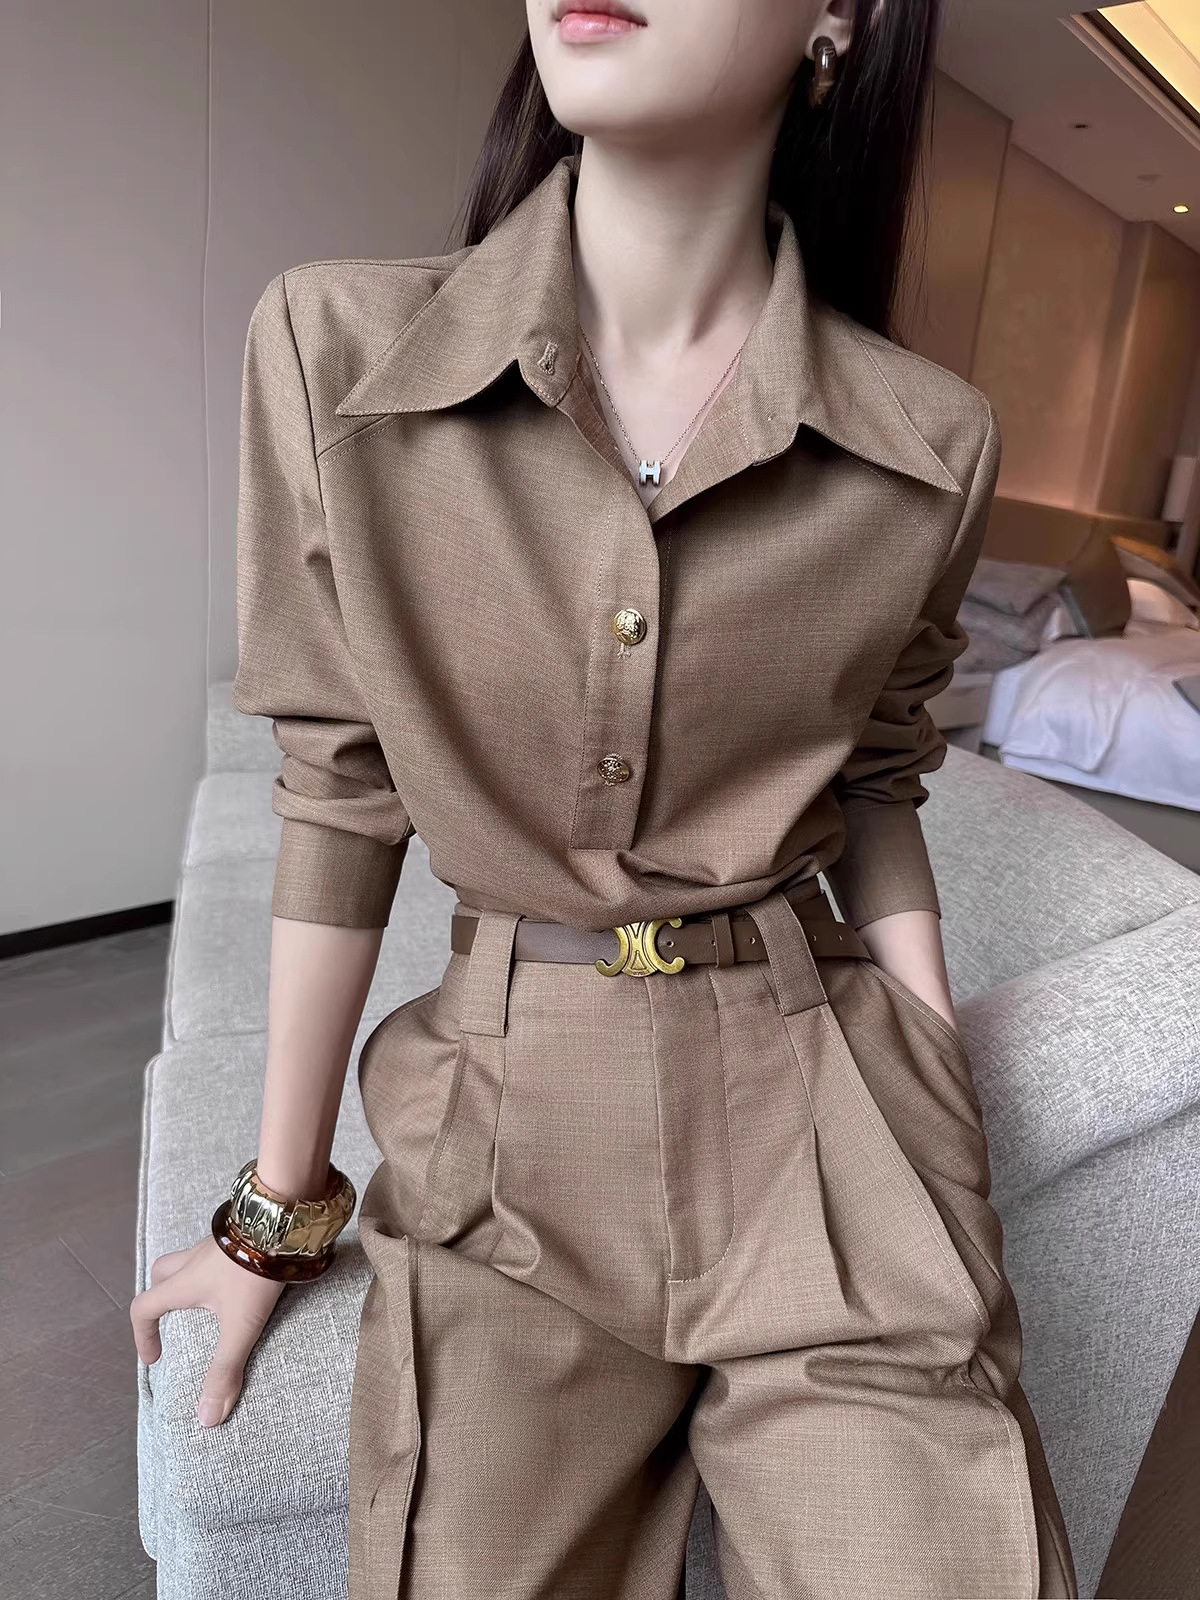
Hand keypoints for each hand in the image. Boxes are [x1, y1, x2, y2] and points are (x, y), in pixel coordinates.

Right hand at [130, 1234, 287, 1425]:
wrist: (281, 1219)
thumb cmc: (254, 1271)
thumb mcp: (240, 1326)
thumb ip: (225, 1368)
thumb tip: (207, 1418)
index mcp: (183, 1283)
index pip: (144, 1307)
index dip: (142, 1335)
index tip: (154, 1358)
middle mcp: (194, 1259)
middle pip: (161, 1274)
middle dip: (161, 1299)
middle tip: (175, 1322)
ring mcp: (216, 1242)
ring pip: (190, 1260)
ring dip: (191, 1281)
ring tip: (210, 1304)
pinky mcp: (239, 1232)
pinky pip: (217, 1252)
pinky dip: (218, 1269)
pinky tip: (240, 1280)